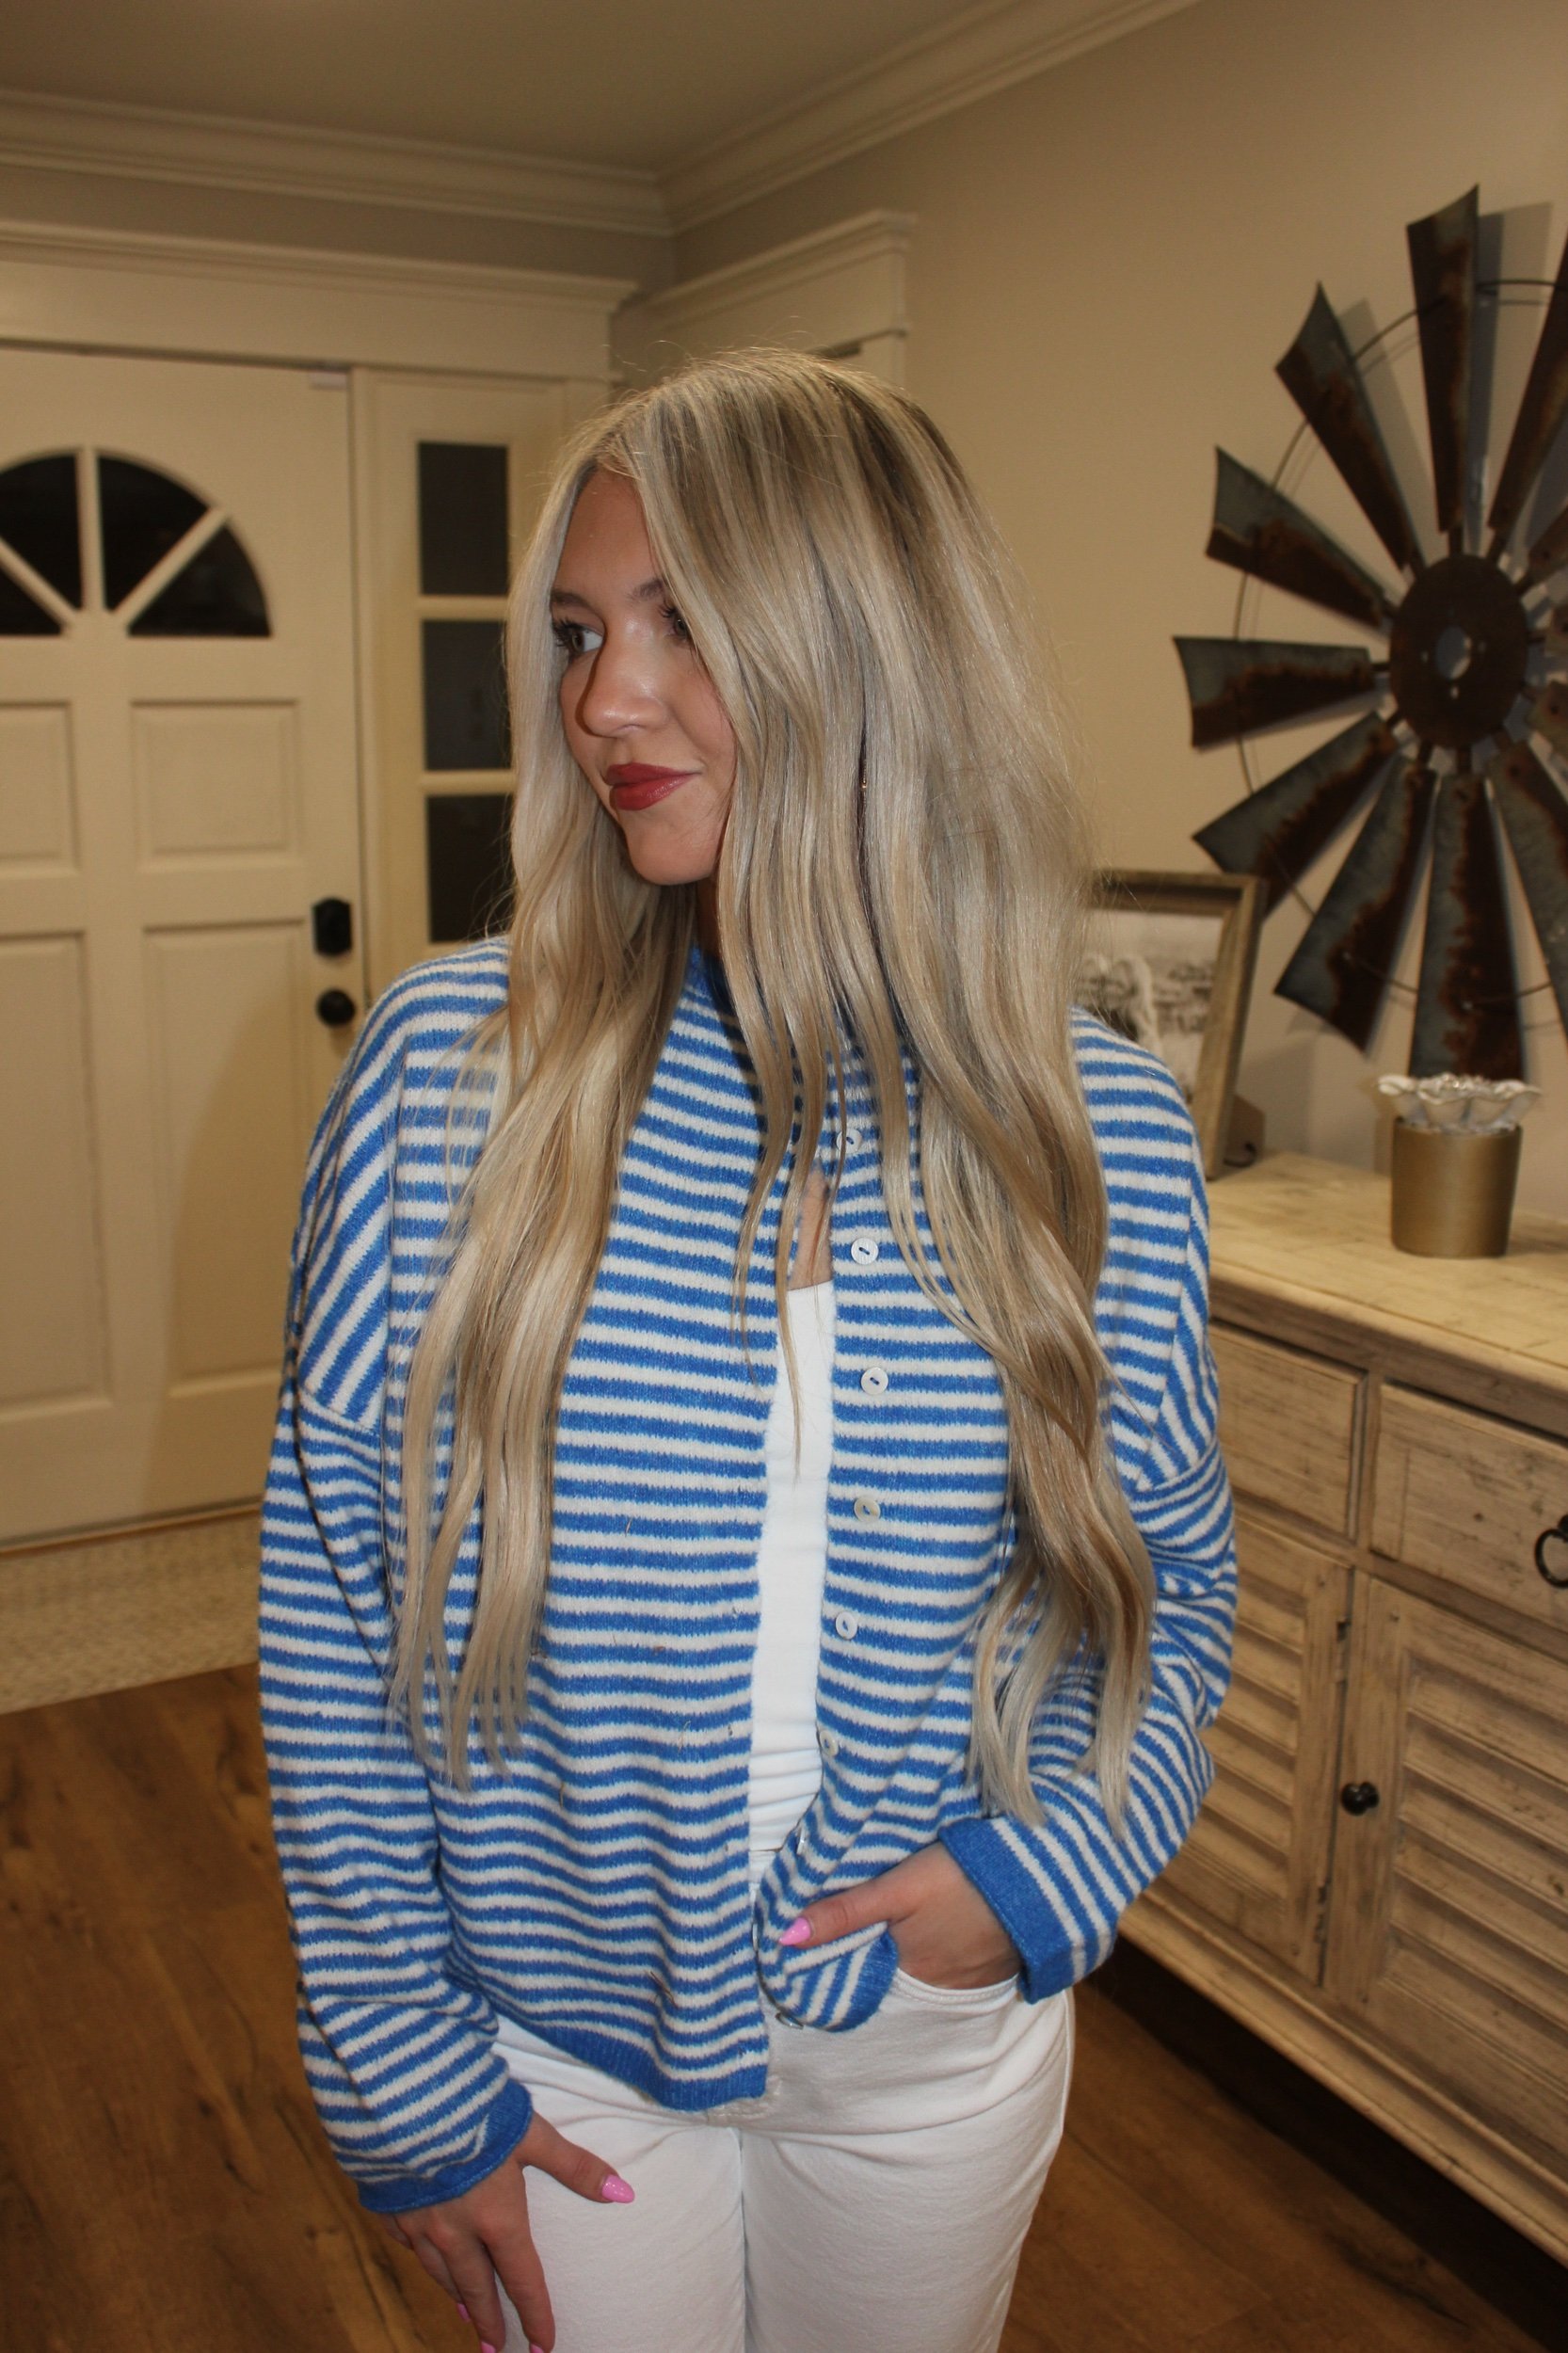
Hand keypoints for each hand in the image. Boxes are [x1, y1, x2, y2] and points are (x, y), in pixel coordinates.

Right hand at [382, 2109, 633, 2352]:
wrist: (402, 2096)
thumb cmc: (476, 2111)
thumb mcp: (532, 2134)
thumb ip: (574, 2166)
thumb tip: (623, 2192)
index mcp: (496, 2218)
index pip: (523, 2278)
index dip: (535, 2314)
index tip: (544, 2345)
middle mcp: (455, 2233)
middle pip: (477, 2287)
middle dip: (490, 2320)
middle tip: (496, 2348)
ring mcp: (418, 2225)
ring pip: (441, 2273)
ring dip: (458, 2296)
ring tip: (466, 2313)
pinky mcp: (389, 2210)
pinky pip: (408, 2247)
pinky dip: (424, 2260)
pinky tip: (426, 2261)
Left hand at [783, 1842, 1020, 1988]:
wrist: (1042, 1881)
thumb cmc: (962, 1880)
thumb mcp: (899, 1888)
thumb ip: (846, 1911)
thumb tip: (785, 1937)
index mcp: (908, 1967)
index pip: (866, 1967)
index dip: (850, 1950)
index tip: (828, 1934)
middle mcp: (938, 1983)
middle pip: (899, 1966)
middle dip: (886, 1947)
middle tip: (876, 1915)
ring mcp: (975, 1975)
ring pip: (932, 1963)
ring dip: (922, 1945)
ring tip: (914, 1914)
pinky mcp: (1002, 1959)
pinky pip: (965, 1960)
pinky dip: (953, 1944)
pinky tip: (952, 1919)